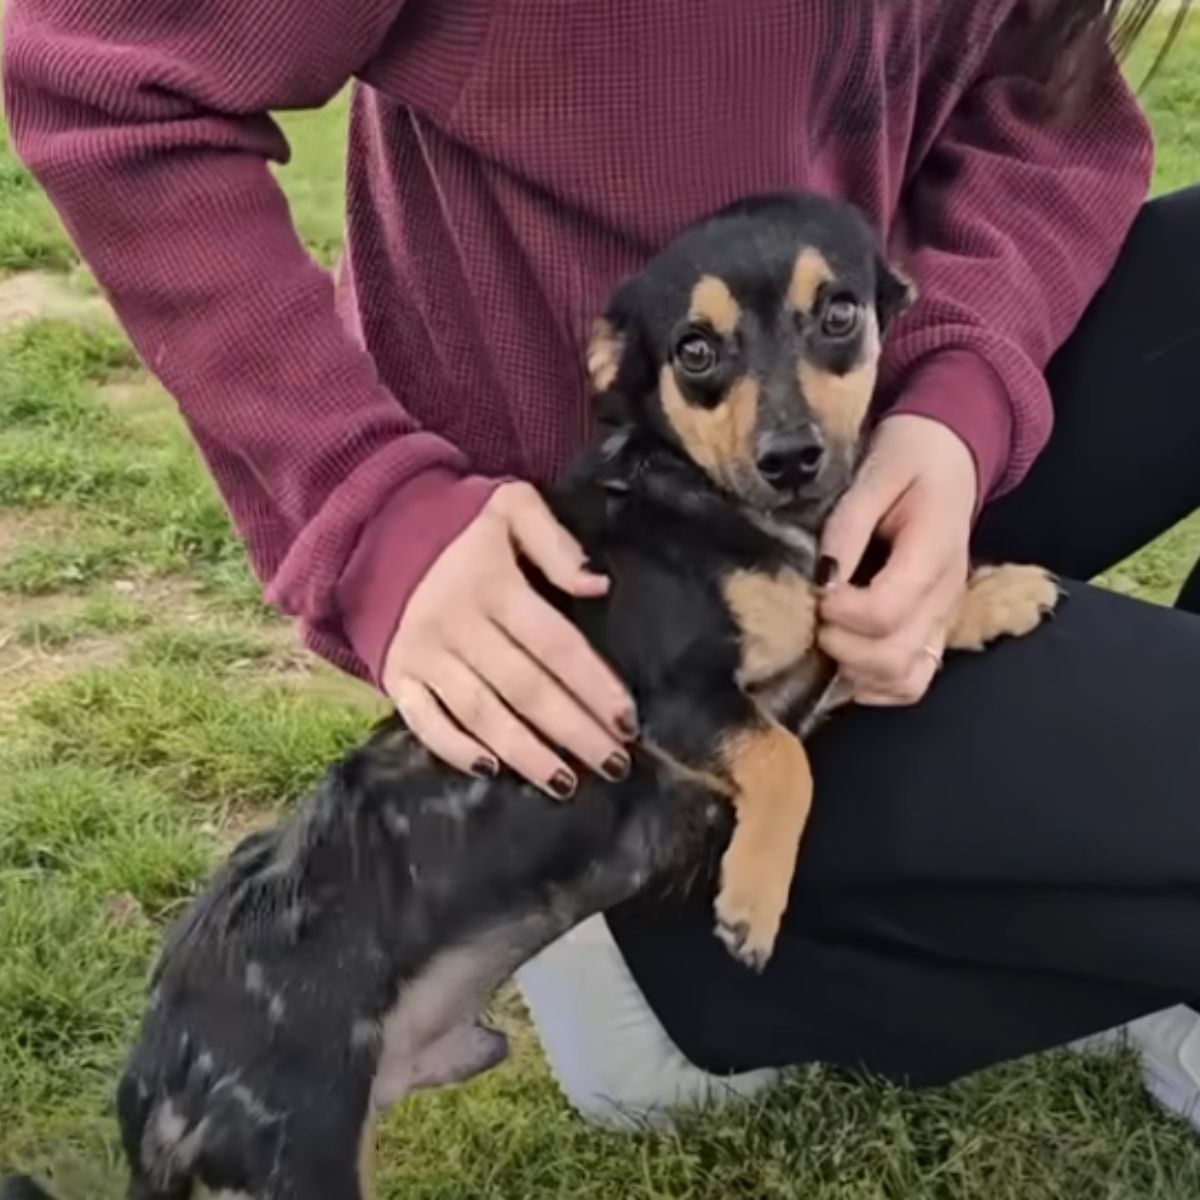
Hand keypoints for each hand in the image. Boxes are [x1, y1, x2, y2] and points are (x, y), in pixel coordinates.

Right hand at [382, 482, 636, 798]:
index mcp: (492, 585)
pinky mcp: (397, 675)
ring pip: (481, 713)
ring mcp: (423, 655)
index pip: (555, 645)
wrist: (375, 529)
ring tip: (567, 783)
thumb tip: (598, 584)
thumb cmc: (459, 525)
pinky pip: (425, 722)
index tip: (627, 722)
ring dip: (526, 753)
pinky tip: (492, 770)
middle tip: (615, 765)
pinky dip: (455, 749)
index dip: (594, 685)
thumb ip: (555, 542)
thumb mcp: (510, 507)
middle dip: (574, 731)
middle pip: (526, 688)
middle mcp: (457, 625)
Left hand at [817, 414, 976, 705]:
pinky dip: (874, 684)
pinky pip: (912, 682)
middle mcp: (945, 597)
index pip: (887, 611)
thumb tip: (823, 576)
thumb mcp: (877, 473)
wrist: (950, 454)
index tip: (815, 589)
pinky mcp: (933, 629)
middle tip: (814, 616)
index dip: (839, 611)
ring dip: (855, 671)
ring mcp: (942, 619)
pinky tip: (845, 659)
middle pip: (894, 658)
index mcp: (934, 554)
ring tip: (828, 636)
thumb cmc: (910, 458)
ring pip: (905, 681)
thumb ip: (849, 526)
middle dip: (841, 645)